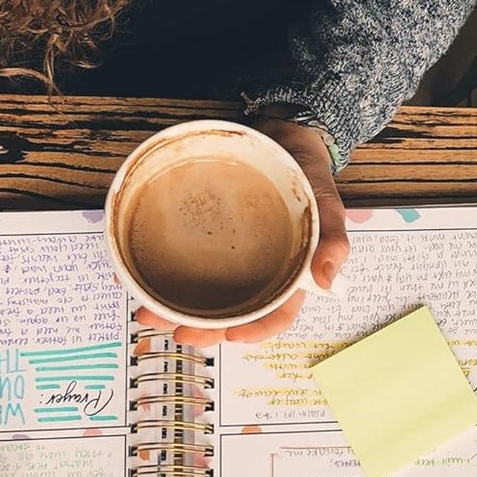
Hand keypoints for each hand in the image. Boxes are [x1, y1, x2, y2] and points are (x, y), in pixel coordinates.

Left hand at [136, 118, 350, 346]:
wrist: (284, 139)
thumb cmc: (309, 176)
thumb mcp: (327, 203)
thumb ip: (333, 240)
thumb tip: (325, 280)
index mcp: (290, 273)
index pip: (277, 313)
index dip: (255, 330)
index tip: (230, 336)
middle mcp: (259, 272)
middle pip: (232, 312)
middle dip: (203, 328)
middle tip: (176, 331)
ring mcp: (232, 256)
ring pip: (204, 294)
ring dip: (176, 310)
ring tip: (147, 311)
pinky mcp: (209, 238)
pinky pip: (186, 262)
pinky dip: (162, 275)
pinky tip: (142, 278)